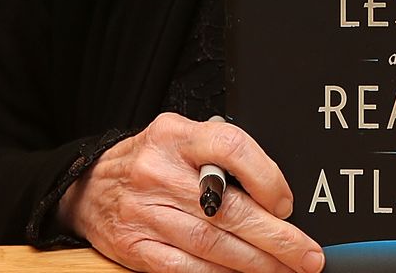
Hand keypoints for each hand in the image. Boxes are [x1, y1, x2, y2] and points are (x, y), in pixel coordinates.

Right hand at [63, 113, 323, 272]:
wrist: (88, 186)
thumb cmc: (150, 161)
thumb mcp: (182, 137)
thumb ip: (222, 155)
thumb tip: (274, 194)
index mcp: (176, 136)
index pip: (231, 147)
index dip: (266, 177)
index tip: (286, 203)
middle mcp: (159, 171)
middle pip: (227, 209)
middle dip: (276, 237)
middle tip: (307, 255)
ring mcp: (145, 212)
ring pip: (211, 244)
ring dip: (256, 264)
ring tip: (287, 270)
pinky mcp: (134, 247)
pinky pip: (185, 268)